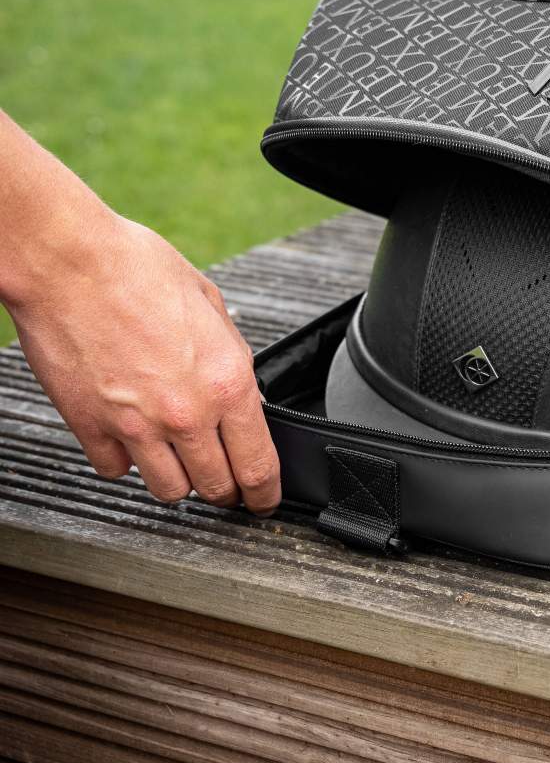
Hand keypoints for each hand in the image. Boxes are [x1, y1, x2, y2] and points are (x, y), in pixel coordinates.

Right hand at [10, 211, 279, 513]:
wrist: (70, 263)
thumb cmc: (137, 268)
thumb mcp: (210, 304)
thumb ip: (230, 355)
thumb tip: (241, 388)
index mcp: (227, 381)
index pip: (257, 465)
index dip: (265, 492)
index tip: (264, 500)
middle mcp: (186, 413)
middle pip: (216, 486)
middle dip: (226, 489)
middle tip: (225, 481)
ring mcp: (136, 426)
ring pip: (169, 490)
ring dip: (178, 478)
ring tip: (177, 456)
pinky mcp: (91, 429)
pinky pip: (116, 470)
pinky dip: (126, 461)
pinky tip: (130, 437)